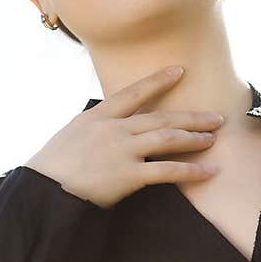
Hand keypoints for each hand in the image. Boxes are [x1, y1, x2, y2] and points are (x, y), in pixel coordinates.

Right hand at [22, 65, 224, 209]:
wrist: (43, 190)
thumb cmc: (53, 166)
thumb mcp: (72, 135)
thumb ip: (97, 127)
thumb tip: (114, 126)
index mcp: (98, 116)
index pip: (133, 92)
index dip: (158, 81)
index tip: (179, 70)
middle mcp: (113, 129)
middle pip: (161, 118)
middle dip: (191, 117)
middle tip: (216, 117)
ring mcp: (122, 151)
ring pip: (168, 138)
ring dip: (194, 137)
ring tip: (213, 138)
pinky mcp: (128, 176)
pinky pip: (167, 171)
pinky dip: (190, 170)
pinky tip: (207, 170)